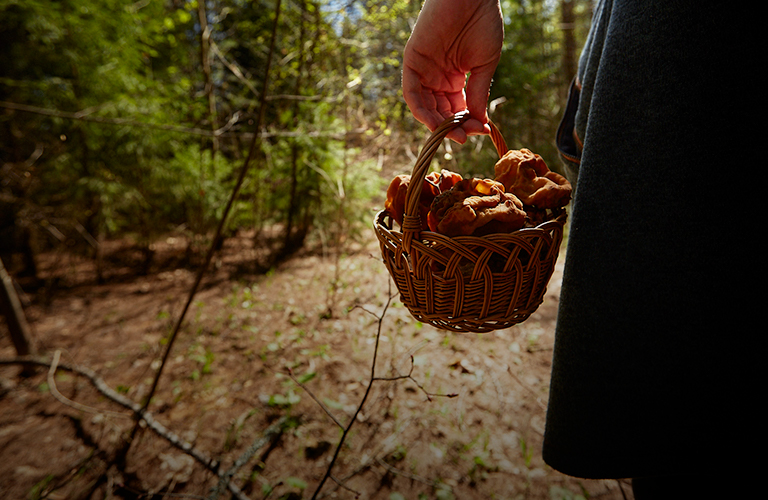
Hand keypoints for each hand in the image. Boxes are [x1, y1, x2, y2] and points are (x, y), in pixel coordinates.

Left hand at [402, 0, 502, 142]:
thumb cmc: (482, 24)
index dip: (467, 122)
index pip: (457, 109)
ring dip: (437, 124)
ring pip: (425, 107)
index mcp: (454, 78)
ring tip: (455, 134)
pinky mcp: (412, 61)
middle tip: (467, 137)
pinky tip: (434, 123)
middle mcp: (437, 77)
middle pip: (440, 111)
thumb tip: (479, 122)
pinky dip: (421, 110)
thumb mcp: (484, 65)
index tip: (480, 130)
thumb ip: (478, 93)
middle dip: (453, 127)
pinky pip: (411, 93)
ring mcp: (424, 70)